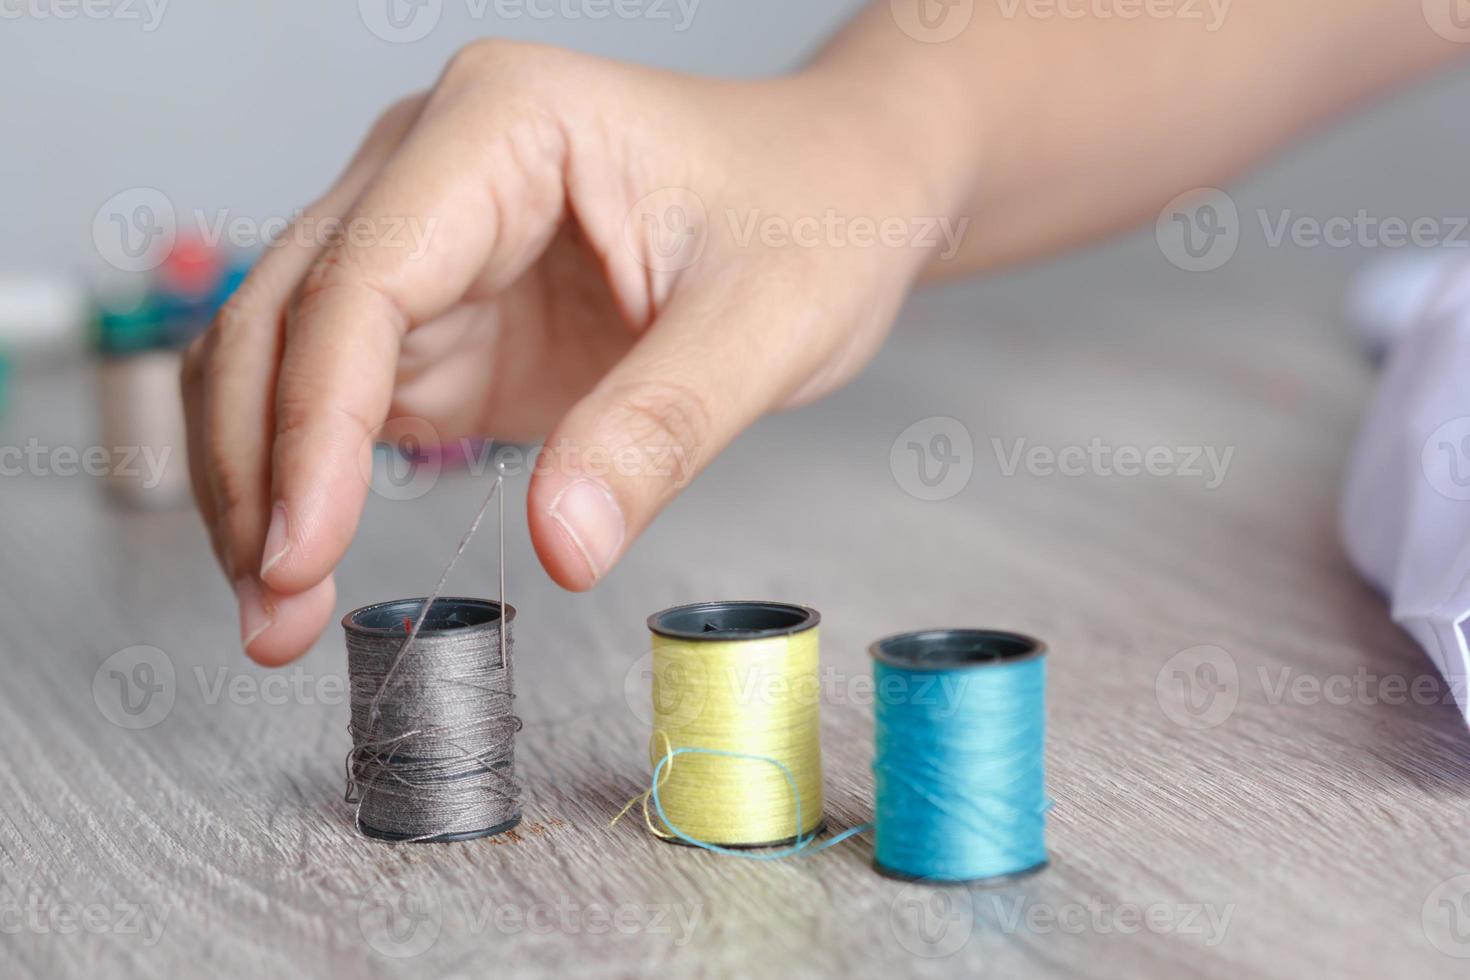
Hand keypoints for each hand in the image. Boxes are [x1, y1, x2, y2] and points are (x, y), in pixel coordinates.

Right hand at [181, 39, 961, 664]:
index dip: (314, 423)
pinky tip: (311, 558)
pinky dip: (310, 479)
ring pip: (284, 357)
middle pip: (284, 313)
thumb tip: (559, 546)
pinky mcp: (446, 312)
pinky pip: (338, 394)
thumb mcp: (766, 323)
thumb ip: (657, 430)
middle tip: (272, 615)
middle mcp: (436, 166)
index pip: (364, 278)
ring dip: (261, 483)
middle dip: (256, 469)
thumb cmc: (819, 212)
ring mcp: (431, 241)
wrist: (844, 190)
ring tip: (279, 613)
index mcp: (504, 125)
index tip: (300, 549)